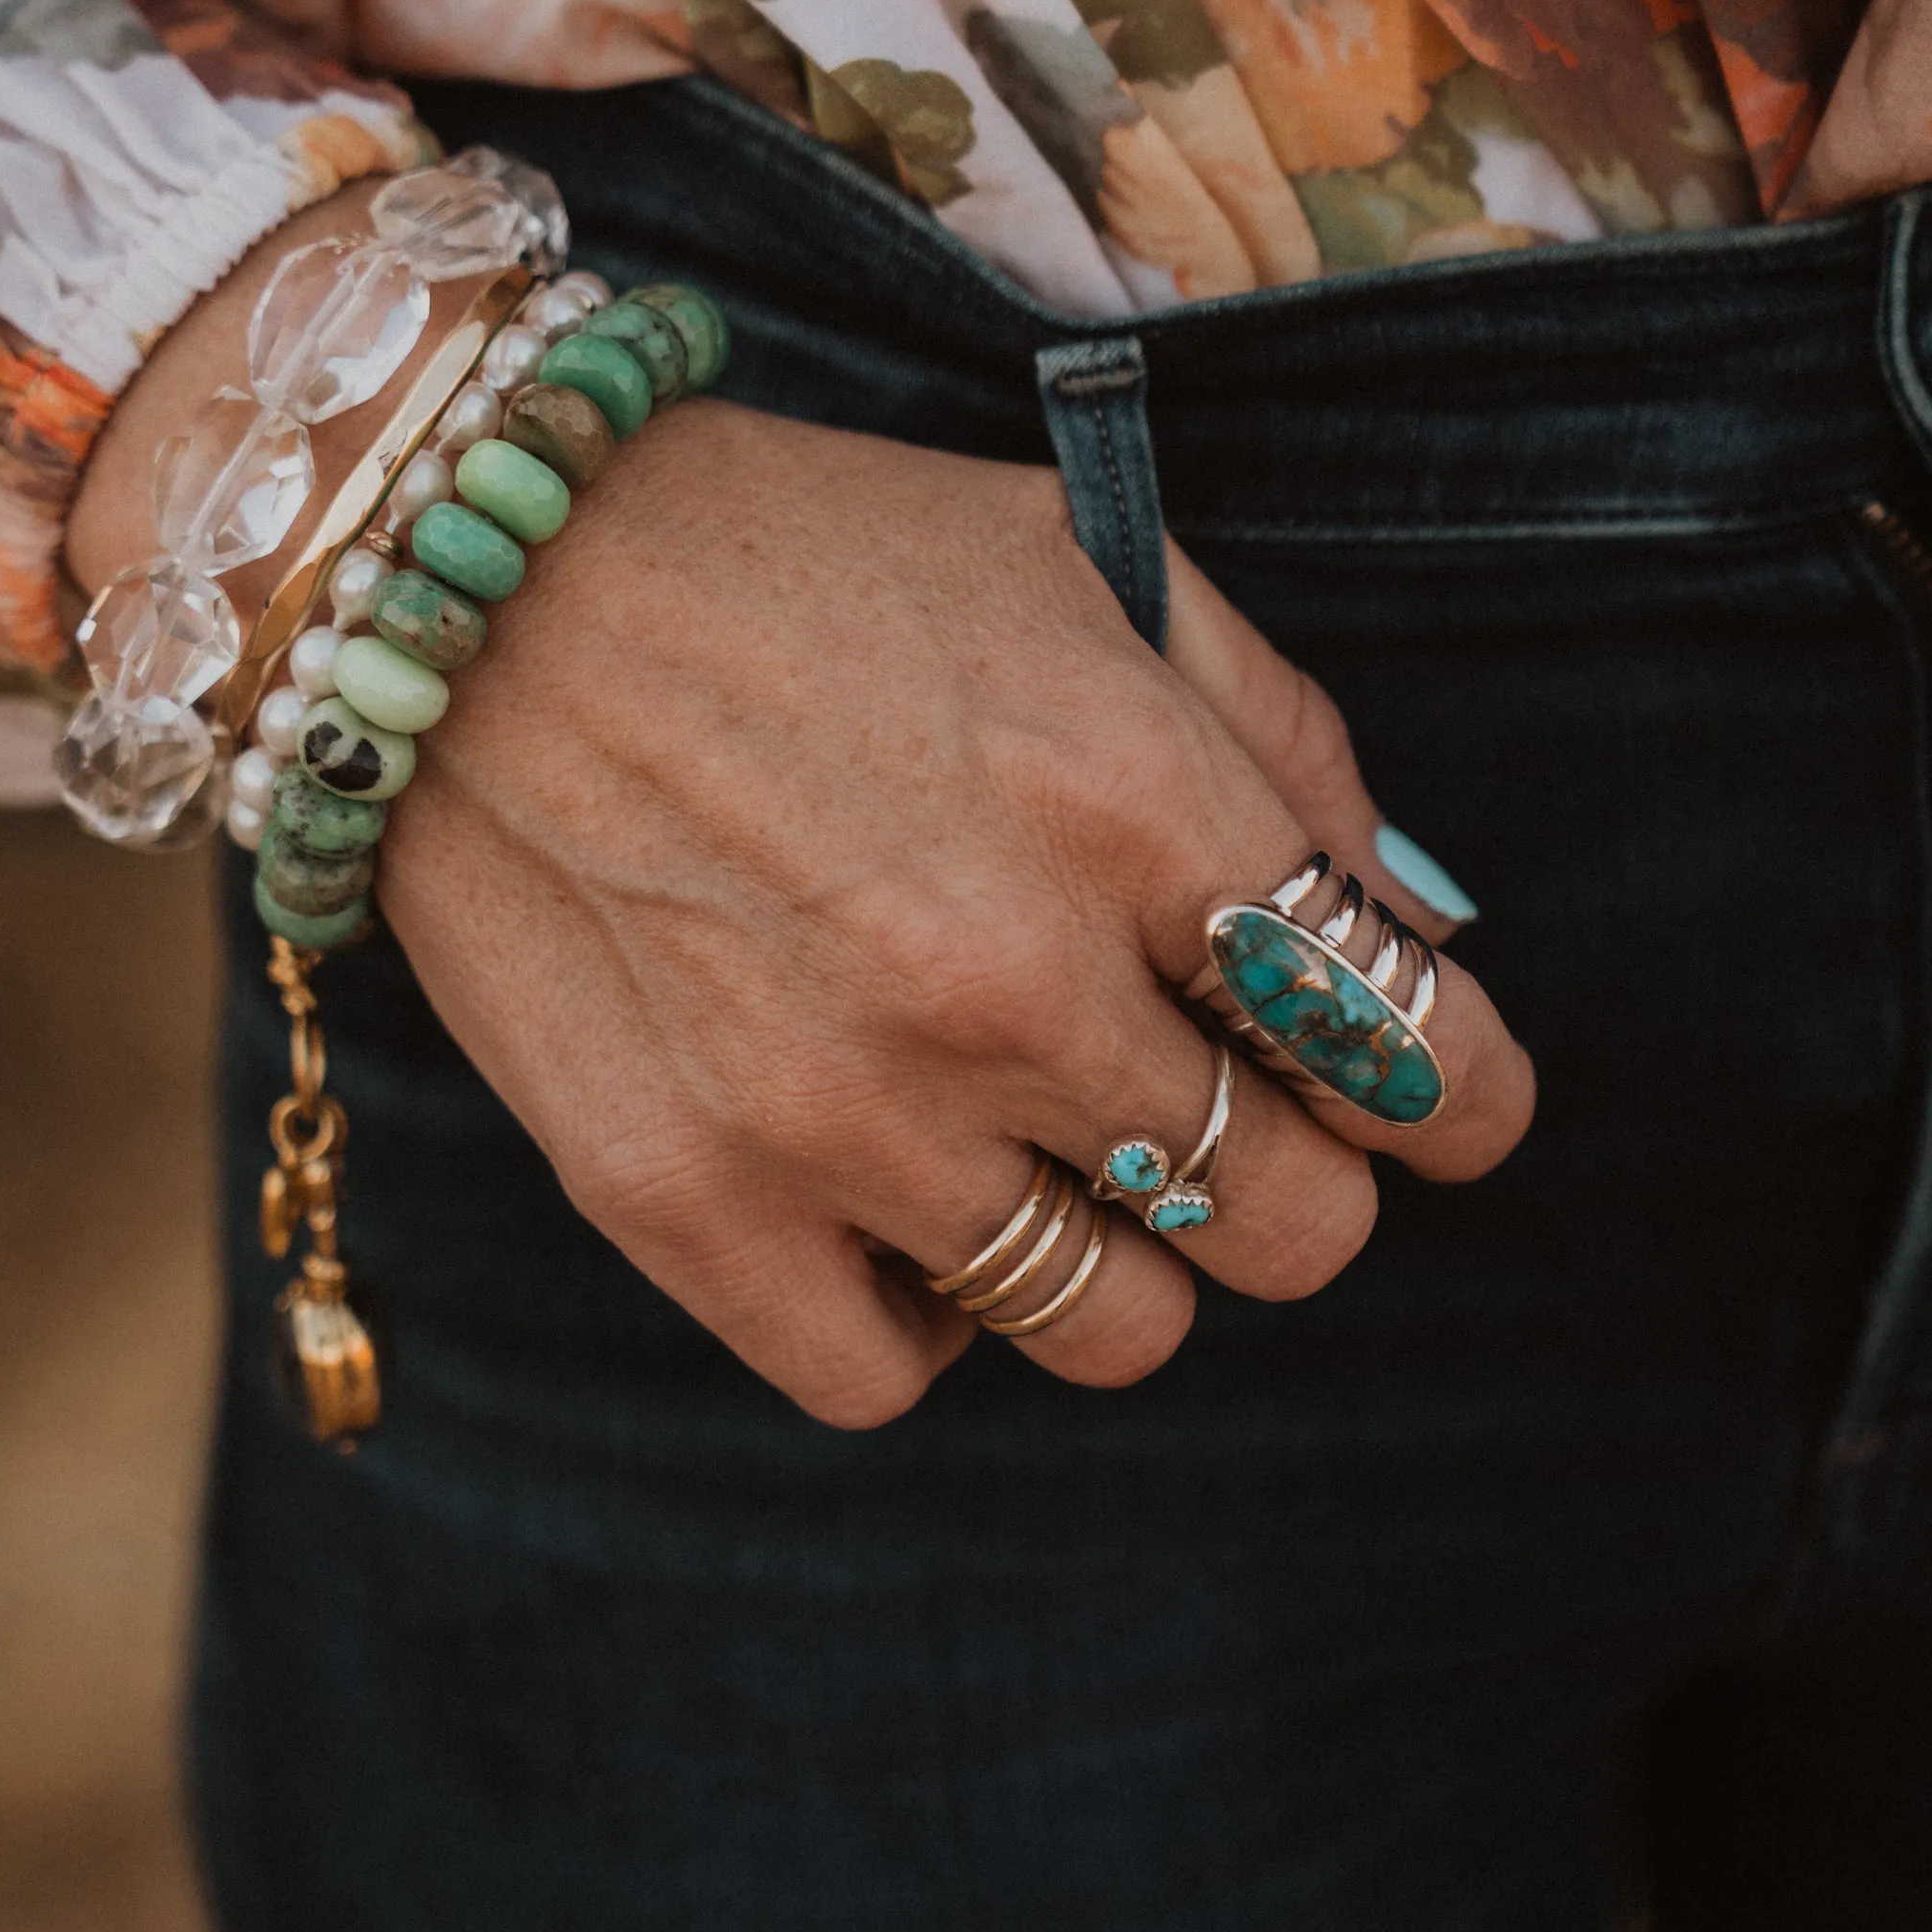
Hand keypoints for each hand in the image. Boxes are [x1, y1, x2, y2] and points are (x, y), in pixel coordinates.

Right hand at [377, 400, 1532, 1426]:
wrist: (468, 581)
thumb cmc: (797, 556)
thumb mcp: (1076, 556)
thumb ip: (1279, 731)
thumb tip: (1416, 920)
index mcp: (1130, 796)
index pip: (1403, 1041)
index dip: (1462, 1095)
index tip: (1446, 1103)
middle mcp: (1003, 977)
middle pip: (1292, 1222)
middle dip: (1303, 1177)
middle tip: (1237, 1116)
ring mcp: (838, 1111)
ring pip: (1117, 1330)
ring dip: (1123, 1255)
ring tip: (1050, 1153)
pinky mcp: (683, 1199)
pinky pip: (891, 1375)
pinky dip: (922, 1311)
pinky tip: (895, 1198)